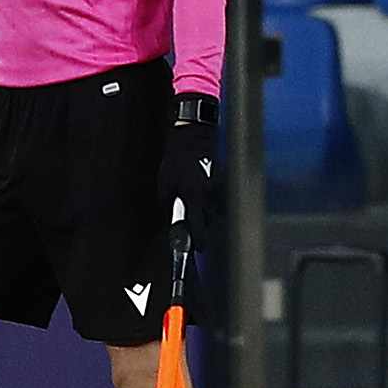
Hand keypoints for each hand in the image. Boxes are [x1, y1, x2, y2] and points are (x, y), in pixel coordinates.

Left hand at [160, 98, 219, 257]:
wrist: (195, 139)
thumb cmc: (177, 160)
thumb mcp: (164, 184)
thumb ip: (168, 204)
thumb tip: (172, 217)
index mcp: (193, 196)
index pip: (198, 225)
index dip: (198, 239)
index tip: (199, 248)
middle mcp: (209, 195)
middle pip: (209, 219)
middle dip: (202, 222)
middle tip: (193, 219)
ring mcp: (218, 188)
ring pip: (215, 209)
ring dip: (207, 211)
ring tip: (197, 202)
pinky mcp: (222, 182)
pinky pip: (218, 198)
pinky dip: (211, 200)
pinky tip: (204, 191)